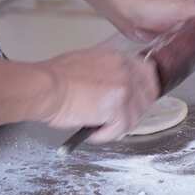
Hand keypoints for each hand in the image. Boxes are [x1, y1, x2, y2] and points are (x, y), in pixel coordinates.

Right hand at [38, 47, 158, 143]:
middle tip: (119, 119)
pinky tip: (94, 133)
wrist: (45, 87)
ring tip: (100, 127)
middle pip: (148, 96)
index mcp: (120, 58)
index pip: (149, 73)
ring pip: (136, 115)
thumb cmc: (56, 77)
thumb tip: (114, 83)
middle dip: (136, 110)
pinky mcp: (118, 109)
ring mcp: (125, 91)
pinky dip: (107, 135)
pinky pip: (121, 129)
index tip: (139, 99)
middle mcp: (127, 72)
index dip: (145, 89)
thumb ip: (108, 69)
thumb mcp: (88, 59)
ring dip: (120, 125)